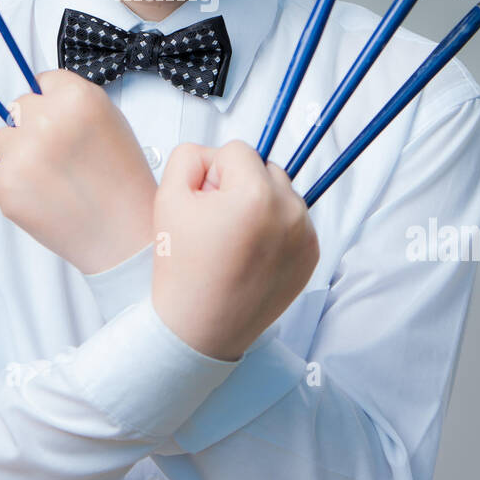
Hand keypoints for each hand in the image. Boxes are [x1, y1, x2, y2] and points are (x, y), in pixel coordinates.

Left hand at [0, 69, 155, 273]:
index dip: (53, 104)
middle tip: (59, 157)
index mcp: (77, 98)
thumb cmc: (123, 182)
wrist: (124, 237)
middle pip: (19, 108)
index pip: (43, 81)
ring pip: (2, 139)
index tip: (61, 123)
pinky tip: (40, 196)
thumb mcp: (111, 122)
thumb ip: (72, 102)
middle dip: (33, 128)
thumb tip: (38, 94)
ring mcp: (22, 152)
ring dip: (19, 155)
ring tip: (52, 180)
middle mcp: (46, 119)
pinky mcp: (4, 184)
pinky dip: (8, 184)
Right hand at [152, 140, 318, 360]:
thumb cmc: (182, 267)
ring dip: (260, 204)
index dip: (212, 174)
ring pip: (281, 192)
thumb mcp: (168, 197)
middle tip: (218, 223)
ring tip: (235, 240)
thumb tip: (218, 156)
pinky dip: (274, 228)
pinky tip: (251, 253)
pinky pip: (293, 220)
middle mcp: (289, 211)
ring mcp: (305, 234)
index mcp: (256, 194)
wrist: (200, 328)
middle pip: (264, 168)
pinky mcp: (312, 254)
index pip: (236, 151)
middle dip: (240, 185)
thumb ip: (190, 157)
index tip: (205, 205)